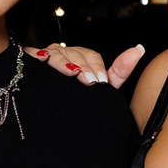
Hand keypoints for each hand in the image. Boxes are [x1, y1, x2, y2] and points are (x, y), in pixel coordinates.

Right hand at [25, 42, 147, 88]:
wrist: (54, 119)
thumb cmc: (80, 99)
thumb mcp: (102, 87)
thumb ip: (120, 70)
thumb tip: (139, 48)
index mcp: (82, 58)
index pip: (91, 56)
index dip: (96, 67)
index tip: (100, 82)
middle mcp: (65, 54)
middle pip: (75, 53)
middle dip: (83, 67)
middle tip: (89, 82)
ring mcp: (46, 57)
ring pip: (56, 53)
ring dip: (64, 63)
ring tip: (71, 74)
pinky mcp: (28, 62)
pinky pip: (32, 55)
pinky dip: (37, 57)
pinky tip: (40, 62)